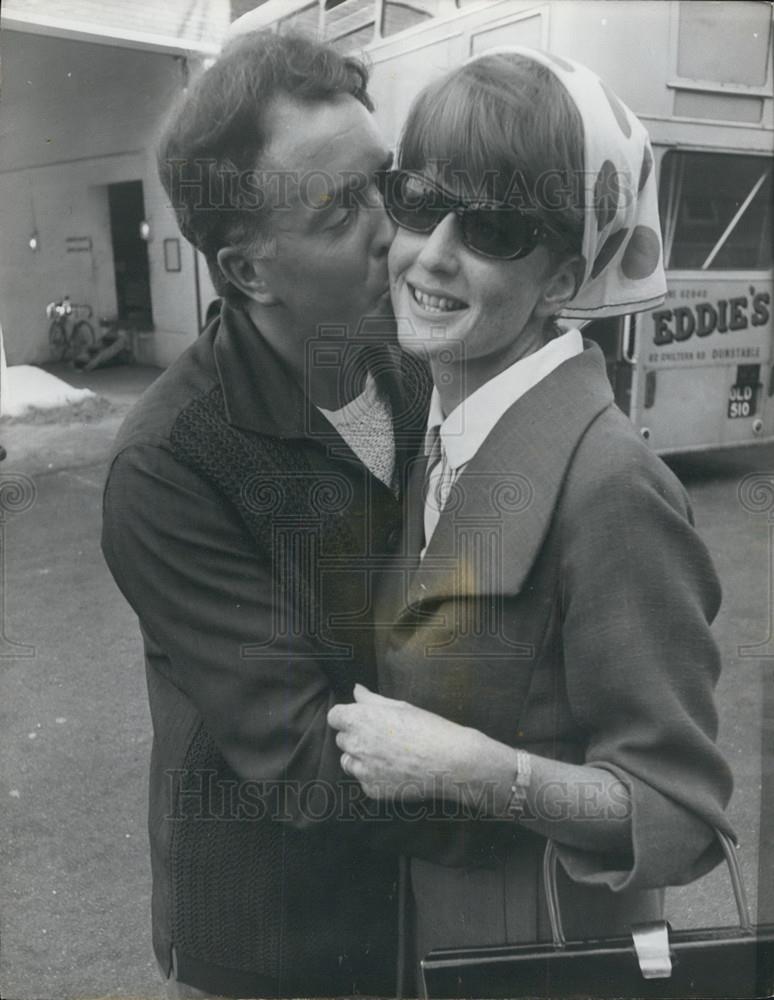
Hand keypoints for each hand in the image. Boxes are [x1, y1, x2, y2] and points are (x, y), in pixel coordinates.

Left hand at [327, 684, 479, 799]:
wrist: (450, 762)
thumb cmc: (428, 728)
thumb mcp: (400, 707)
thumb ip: (372, 700)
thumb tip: (357, 690)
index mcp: (360, 720)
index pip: (334, 716)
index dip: (346, 716)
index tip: (360, 719)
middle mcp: (356, 745)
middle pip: (342, 739)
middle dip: (356, 736)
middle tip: (382, 736)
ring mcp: (363, 770)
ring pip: (349, 762)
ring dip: (360, 758)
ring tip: (388, 755)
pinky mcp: (372, 789)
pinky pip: (363, 780)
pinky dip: (374, 776)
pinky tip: (395, 770)